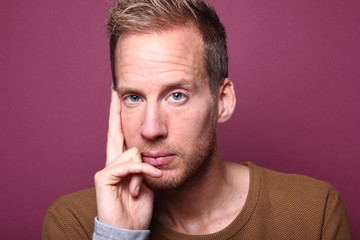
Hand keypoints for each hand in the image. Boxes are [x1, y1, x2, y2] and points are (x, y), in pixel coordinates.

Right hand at [94, 90, 162, 229]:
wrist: (128, 228)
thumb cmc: (138, 207)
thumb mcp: (146, 183)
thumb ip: (143, 167)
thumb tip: (142, 157)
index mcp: (122, 162)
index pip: (120, 135)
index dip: (119, 117)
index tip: (119, 99)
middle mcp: (112, 161)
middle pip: (114, 130)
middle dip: (115, 109)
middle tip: (115, 88)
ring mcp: (106, 168)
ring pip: (131, 152)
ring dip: (143, 170)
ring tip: (141, 188)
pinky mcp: (103, 177)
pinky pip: (128, 164)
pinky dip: (142, 171)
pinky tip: (148, 180)